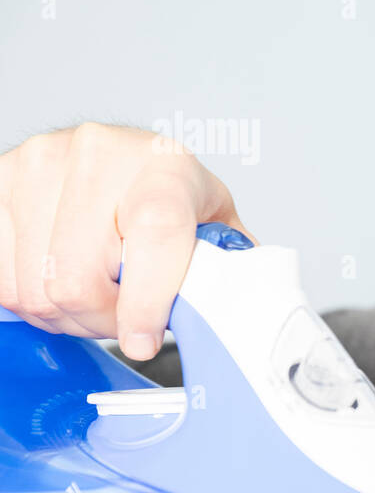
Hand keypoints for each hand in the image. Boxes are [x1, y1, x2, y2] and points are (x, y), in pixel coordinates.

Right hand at [0, 122, 251, 358]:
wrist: (120, 153)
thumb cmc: (168, 189)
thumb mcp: (212, 219)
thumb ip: (224, 264)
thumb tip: (233, 310)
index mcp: (163, 164)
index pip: (155, 232)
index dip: (147, 300)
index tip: (144, 339)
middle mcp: (96, 155)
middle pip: (77, 279)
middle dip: (103, 321)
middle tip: (125, 319)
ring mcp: (38, 165)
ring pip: (35, 288)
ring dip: (66, 315)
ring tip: (96, 296)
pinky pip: (2, 279)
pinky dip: (31, 298)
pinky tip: (58, 281)